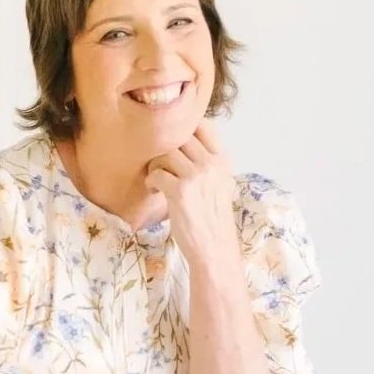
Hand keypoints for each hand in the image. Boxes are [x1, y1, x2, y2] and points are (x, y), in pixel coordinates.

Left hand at [144, 119, 236, 264]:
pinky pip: (157, 173)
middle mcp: (211, 164)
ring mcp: (196, 176)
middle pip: (179, 137)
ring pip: (165, 153)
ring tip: (157, 180)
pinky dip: (151, 181)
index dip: (183, 129)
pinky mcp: (180, 191)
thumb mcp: (219, 184)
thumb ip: (206, 162)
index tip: (173, 144)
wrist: (214, 247)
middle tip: (160, 166)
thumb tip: (181, 142)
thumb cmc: (211, 217)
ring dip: (155, 165)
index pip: (202, 126)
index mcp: (222, 160)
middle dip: (164, 150)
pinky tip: (154, 191)